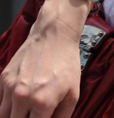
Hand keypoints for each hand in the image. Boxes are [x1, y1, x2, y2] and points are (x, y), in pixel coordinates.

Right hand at [0, 2, 83, 117]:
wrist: (53, 37)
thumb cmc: (66, 65)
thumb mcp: (73, 94)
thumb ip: (61, 116)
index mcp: (42, 103)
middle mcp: (22, 97)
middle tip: (36, 115)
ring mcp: (10, 88)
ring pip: (3, 116)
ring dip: (15, 116)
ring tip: (27, 112)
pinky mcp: (3, 80)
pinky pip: (0, 102)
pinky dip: (8, 107)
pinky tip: (20, 105)